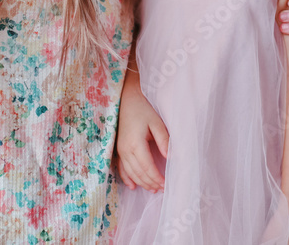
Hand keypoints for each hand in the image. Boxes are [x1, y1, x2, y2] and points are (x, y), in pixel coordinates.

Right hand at [115, 74, 168, 192]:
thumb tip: (170, 158)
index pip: (147, 167)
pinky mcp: (117, 149)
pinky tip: (133, 186)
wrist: (126, 99)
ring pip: (130, 173)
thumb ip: (164, 140)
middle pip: (138, 173)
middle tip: (162, 189)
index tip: (166, 184)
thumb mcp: (157, 122)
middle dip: (150, 183)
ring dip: (141, 183)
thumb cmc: (143, 109)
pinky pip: (121, 169)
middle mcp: (125, 150)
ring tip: (153, 189)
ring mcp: (119, 151)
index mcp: (135, 144)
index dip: (156, 178)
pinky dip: (127, 179)